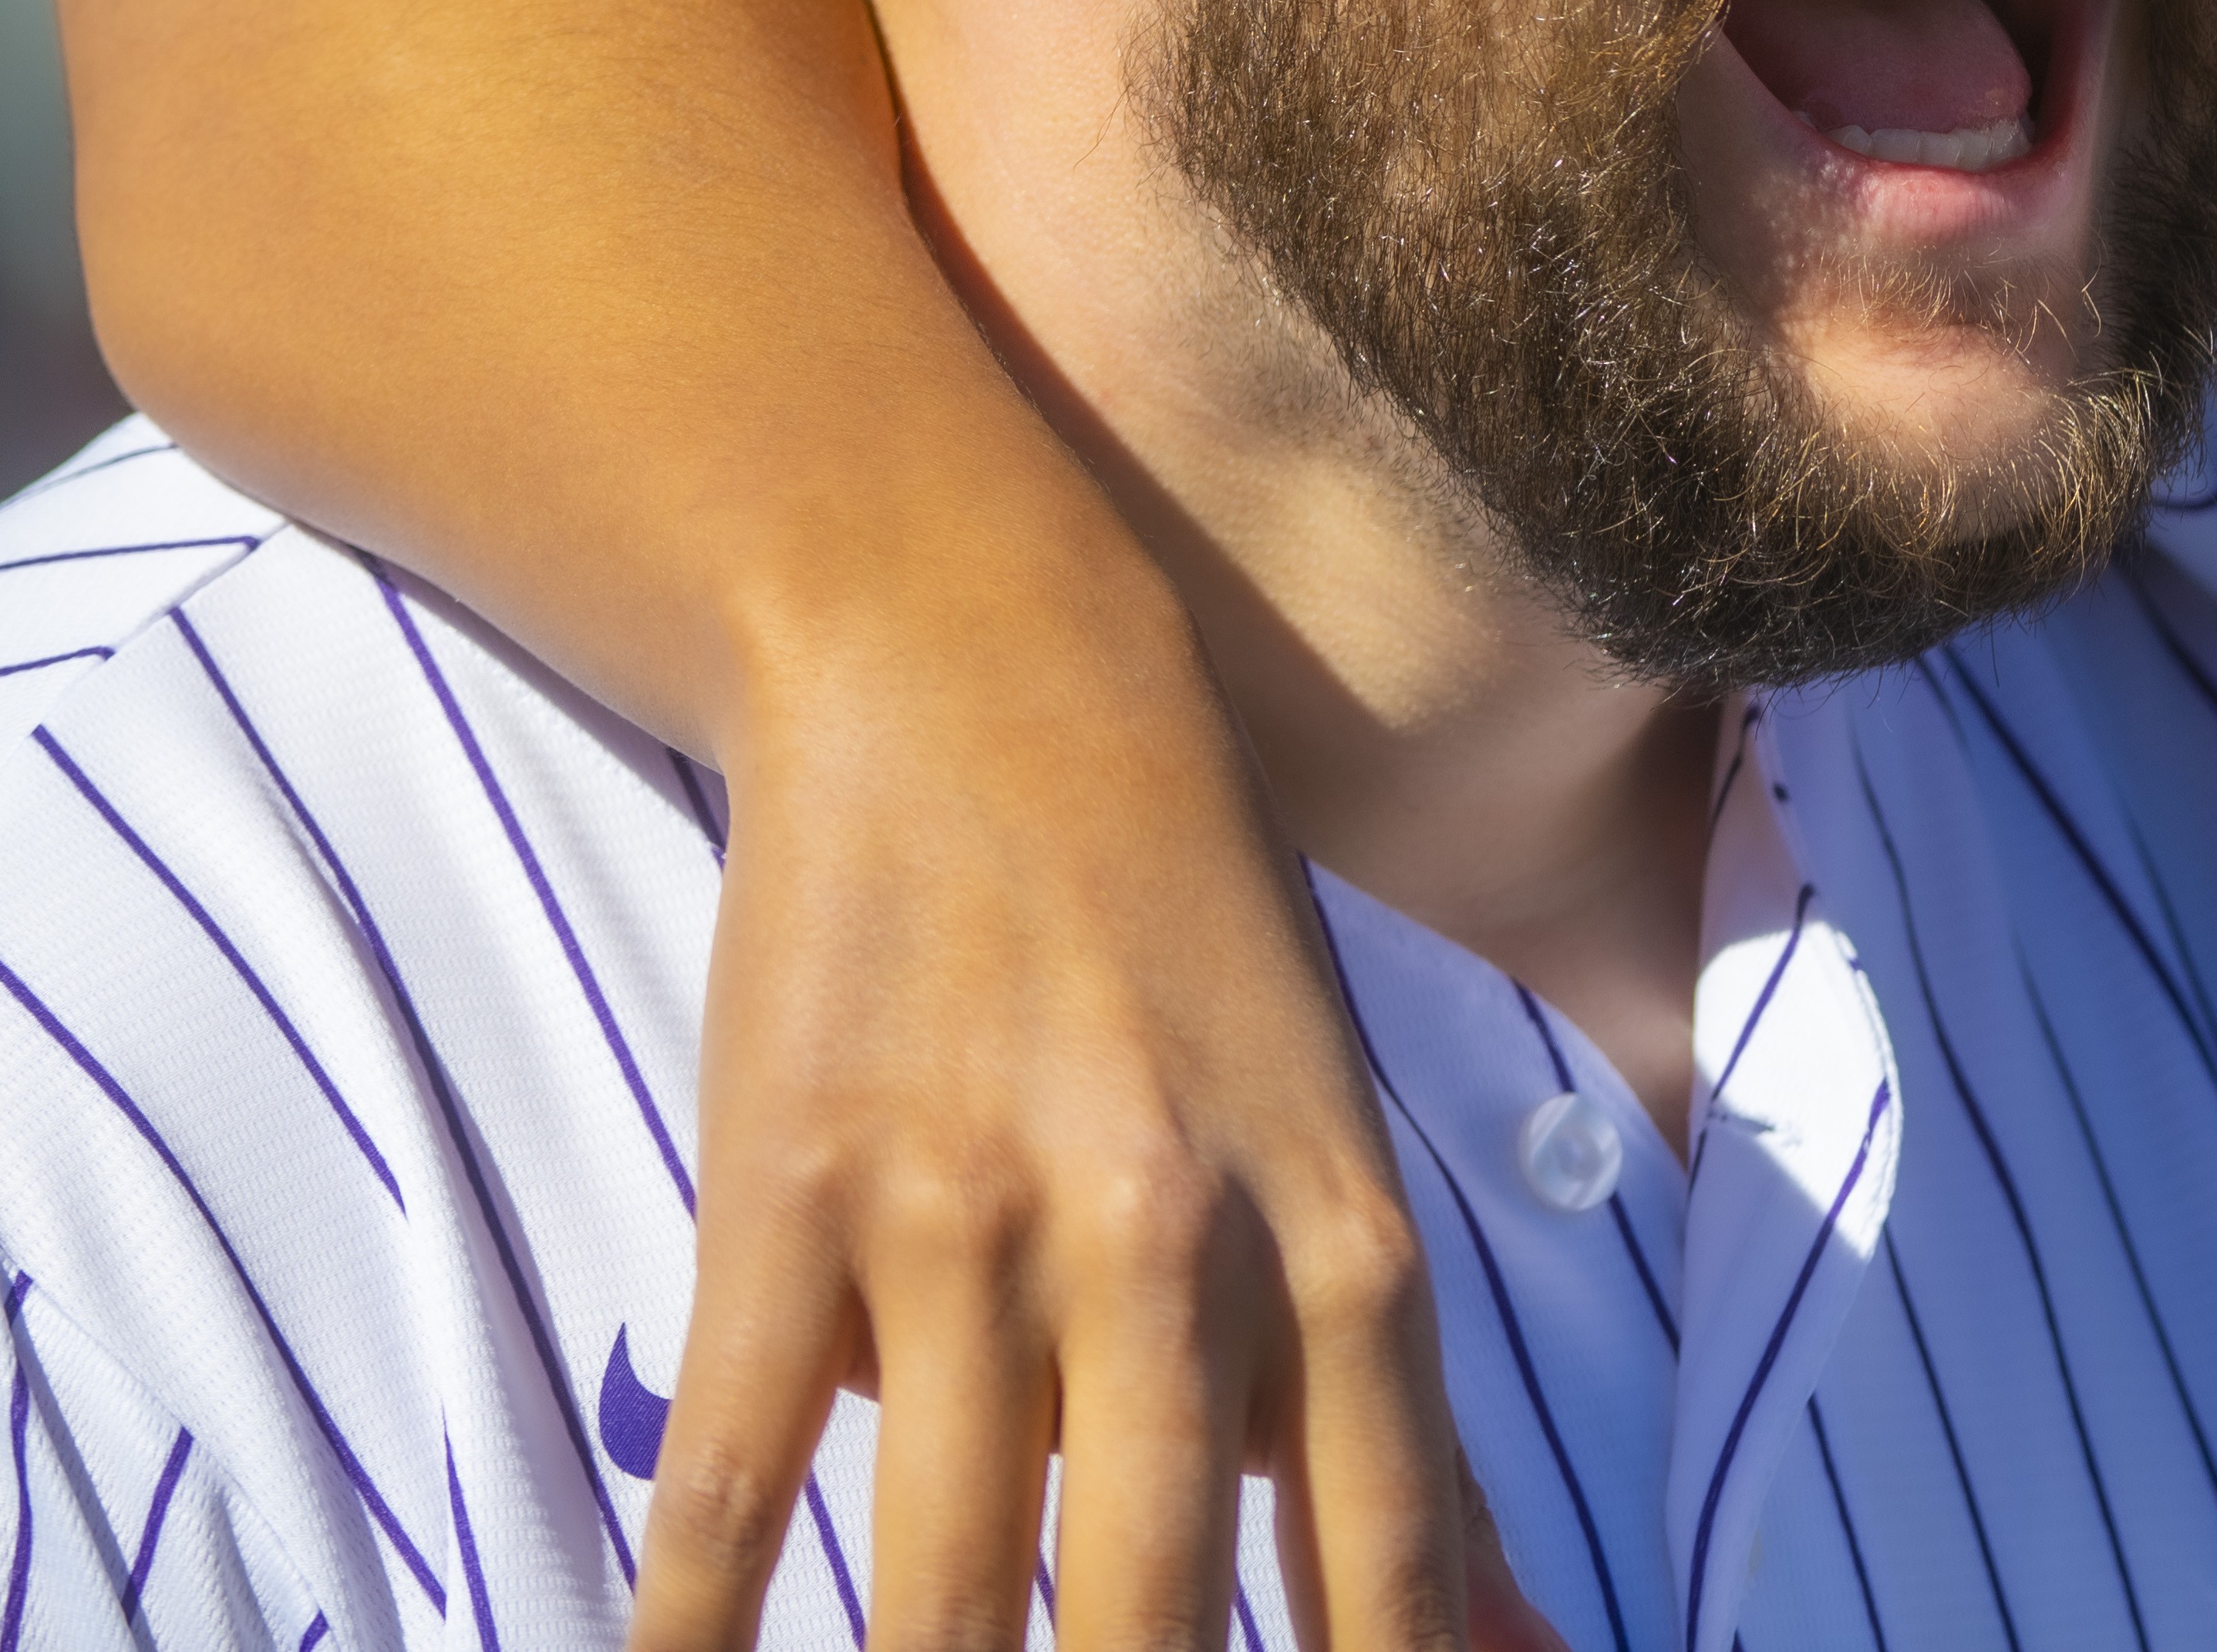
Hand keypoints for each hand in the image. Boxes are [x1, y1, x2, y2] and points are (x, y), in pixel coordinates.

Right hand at [633, 579, 1558, 1651]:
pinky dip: (700, 1632)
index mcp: (1335, 1235)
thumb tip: (1516, 1644)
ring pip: (945, 1578)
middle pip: (1155, 1602)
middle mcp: (1168, 1241)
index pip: (1382, 1555)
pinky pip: (735, 1472)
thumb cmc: (1191, 934)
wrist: (977, 663)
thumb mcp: (1336, 1151)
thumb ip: (1393, 1423)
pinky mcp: (785, 1193)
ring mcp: (964, 1221)